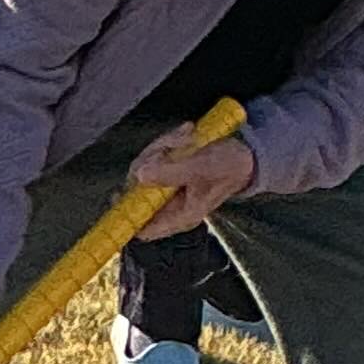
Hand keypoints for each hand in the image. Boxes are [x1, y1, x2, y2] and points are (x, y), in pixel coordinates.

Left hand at [130, 124, 255, 241]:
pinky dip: (168, 143)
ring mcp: (169, 188)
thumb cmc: (228, 166)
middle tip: (170, 146)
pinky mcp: (170, 172)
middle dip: (150, 162)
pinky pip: (156, 157)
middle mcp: (171, 205)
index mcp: (180, 215)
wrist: (246, 155)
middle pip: (139, 190)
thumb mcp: (201, 167)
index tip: (117, 195)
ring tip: (186, 136)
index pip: (143, 229)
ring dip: (162, 147)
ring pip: (145, 168)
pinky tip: (187, 134)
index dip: (126, 217)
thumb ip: (171, 172)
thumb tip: (139, 176)